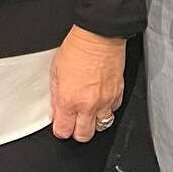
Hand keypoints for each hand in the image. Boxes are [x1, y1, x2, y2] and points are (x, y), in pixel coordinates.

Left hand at [50, 26, 125, 142]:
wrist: (99, 35)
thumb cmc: (77, 48)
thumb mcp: (55, 71)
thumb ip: (55, 95)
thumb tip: (56, 110)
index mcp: (68, 100)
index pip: (63, 131)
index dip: (61, 130)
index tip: (61, 125)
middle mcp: (87, 105)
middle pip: (83, 136)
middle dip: (77, 131)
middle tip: (74, 121)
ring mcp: (104, 101)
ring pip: (101, 127)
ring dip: (93, 122)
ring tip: (88, 111)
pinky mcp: (117, 94)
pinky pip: (113, 111)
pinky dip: (107, 109)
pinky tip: (101, 100)